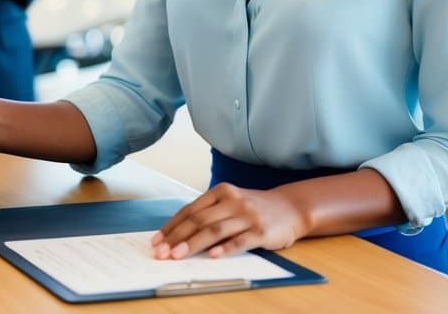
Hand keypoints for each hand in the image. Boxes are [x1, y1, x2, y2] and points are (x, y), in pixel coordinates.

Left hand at [151, 183, 308, 258]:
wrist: (290, 208)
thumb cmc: (254, 208)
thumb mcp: (230, 203)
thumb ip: (209, 214)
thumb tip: (178, 235)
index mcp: (221, 191)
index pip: (190, 210)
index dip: (171, 226)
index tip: (157, 240)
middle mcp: (233, 200)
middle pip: (199, 220)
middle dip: (176, 237)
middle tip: (161, 252)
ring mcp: (247, 215)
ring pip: (215, 230)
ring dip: (193, 244)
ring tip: (177, 255)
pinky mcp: (261, 231)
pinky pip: (240, 240)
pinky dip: (225, 249)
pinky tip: (212, 256)